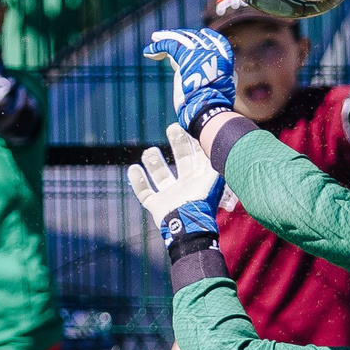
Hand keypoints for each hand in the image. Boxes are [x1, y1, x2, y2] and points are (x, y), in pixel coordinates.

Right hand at [128, 123, 223, 244]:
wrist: (188, 226)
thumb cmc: (202, 201)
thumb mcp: (212, 174)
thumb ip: (214, 155)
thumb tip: (216, 132)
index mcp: (200, 178)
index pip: (198, 154)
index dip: (193, 138)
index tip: (188, 124)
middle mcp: (186, 185)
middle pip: (181, 159)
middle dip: (177, 142)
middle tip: (172, 128)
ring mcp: (170, 196)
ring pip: (161, 175)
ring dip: (154, 162)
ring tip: (149, 151)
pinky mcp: (156, 206)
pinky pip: (144, 193)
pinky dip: (137, 181)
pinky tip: (133, 168)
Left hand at [145, 27, 236, 132]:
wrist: (210, 111)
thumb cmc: (210, 112)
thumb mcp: (212, 99)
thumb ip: (201, 94)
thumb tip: (177, 119)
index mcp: (225, 62)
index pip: (214, 43)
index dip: (204, 39)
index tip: (196, 35)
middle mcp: (214, 54)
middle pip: (196, 40)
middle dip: (182, 36)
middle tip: (168, 37)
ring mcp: (201, 53)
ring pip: (182, 40)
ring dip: (167, 37)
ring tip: (155, 37)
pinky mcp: (187, 57)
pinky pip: (171, 45)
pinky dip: (158, 47)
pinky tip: (147, 52)